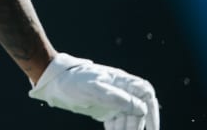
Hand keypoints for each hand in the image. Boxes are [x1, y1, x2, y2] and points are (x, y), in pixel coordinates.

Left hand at [28, 52, 158, 129]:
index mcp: (121, 81)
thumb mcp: (93, 88)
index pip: (145, 94)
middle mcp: (120, 90)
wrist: (53, 82)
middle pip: (137, 112)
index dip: (153, 112)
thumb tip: (140, 107)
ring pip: (127, 120)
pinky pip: (116, 123)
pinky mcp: (104, 109)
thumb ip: (116, 97)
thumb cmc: (73, 81)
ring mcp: (113, 101)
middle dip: (135, 127)